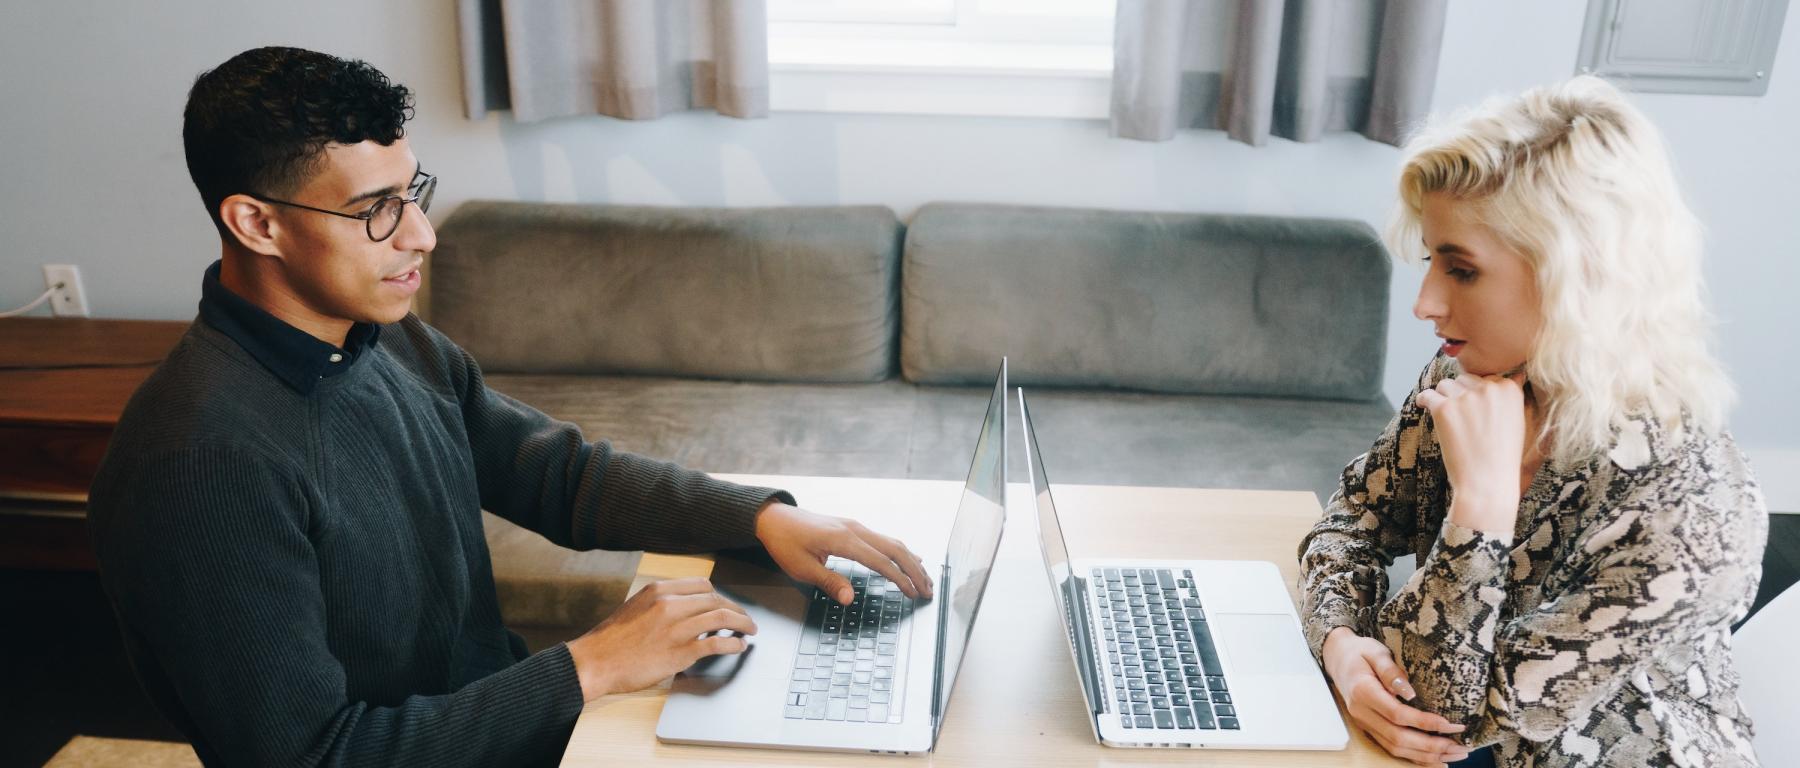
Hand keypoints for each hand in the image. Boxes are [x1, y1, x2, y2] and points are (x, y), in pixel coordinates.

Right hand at [567, 577, 755, 699]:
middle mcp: (670, 605)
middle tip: (744, 617)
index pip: (702, 585)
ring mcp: (676, 628)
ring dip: (742, 623)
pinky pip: (716, 643)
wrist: (595, 661)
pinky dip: (733, 643)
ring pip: (721, 617)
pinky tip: (739, 646)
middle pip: (716, 599)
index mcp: (659, 590)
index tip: (726, 603)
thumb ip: (661, 603)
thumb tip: (685, 607)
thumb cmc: (611, 639)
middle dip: (735, 608)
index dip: (720, 595)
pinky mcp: (680, 652)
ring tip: (749, 629)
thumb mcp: (635, 607)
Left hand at [755, 502, 932, 604]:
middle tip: (928, 591)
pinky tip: (908, 559)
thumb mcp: (801, 568)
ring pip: (892, 542)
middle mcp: (855, 529)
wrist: (773, 518)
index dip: (900, 579)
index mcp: (844, 540)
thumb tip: (851, 599)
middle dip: (914, 571)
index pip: (881, 562)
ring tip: (925, 579)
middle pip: (895, 549)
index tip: (914, 594)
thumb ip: (829, 582)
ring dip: (911, 561)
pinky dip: (900, 551)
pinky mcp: (852, 527)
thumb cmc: (784, 543)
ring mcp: (855, 526)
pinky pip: (883, 539)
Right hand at [1322, 627, 1468, 766]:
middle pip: (1398, 738)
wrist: (1337, 657)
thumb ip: (1390, 671)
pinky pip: (1391, 748)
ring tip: (1455, 754)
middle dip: (1431, 746)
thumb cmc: (1359, 652)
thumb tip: (1410, 693)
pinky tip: (1435, 760)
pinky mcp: (1369, 728)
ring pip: (1395, 748)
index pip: (1397, 714)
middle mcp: (1362, 713)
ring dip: (1426, 755)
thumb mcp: (1375, 652)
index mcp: (1363, 692)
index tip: (1450, 724)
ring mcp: (1364, 723)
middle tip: (1460, 747)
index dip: (1425, 722)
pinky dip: (1414, 757)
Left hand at [1414, 372, 1528, 534]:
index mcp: (1509, 389)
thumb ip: (1512, 396)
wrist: (1487, 483)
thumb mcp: (1518, 421)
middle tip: (1462, 419)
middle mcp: (1489, 388)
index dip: (1480, 394)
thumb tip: (1516, 373)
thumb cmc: (1502, 457)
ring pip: (1446, 384)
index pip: (1489, 378)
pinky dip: (1424, 400)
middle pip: (1466, 379)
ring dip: (1444, 397)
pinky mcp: (1444, 408)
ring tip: (1448, 418)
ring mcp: (1466, 397)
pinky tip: (1423, 406)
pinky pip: (1427, 394)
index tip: (1477, 410)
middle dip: (1461, 394)